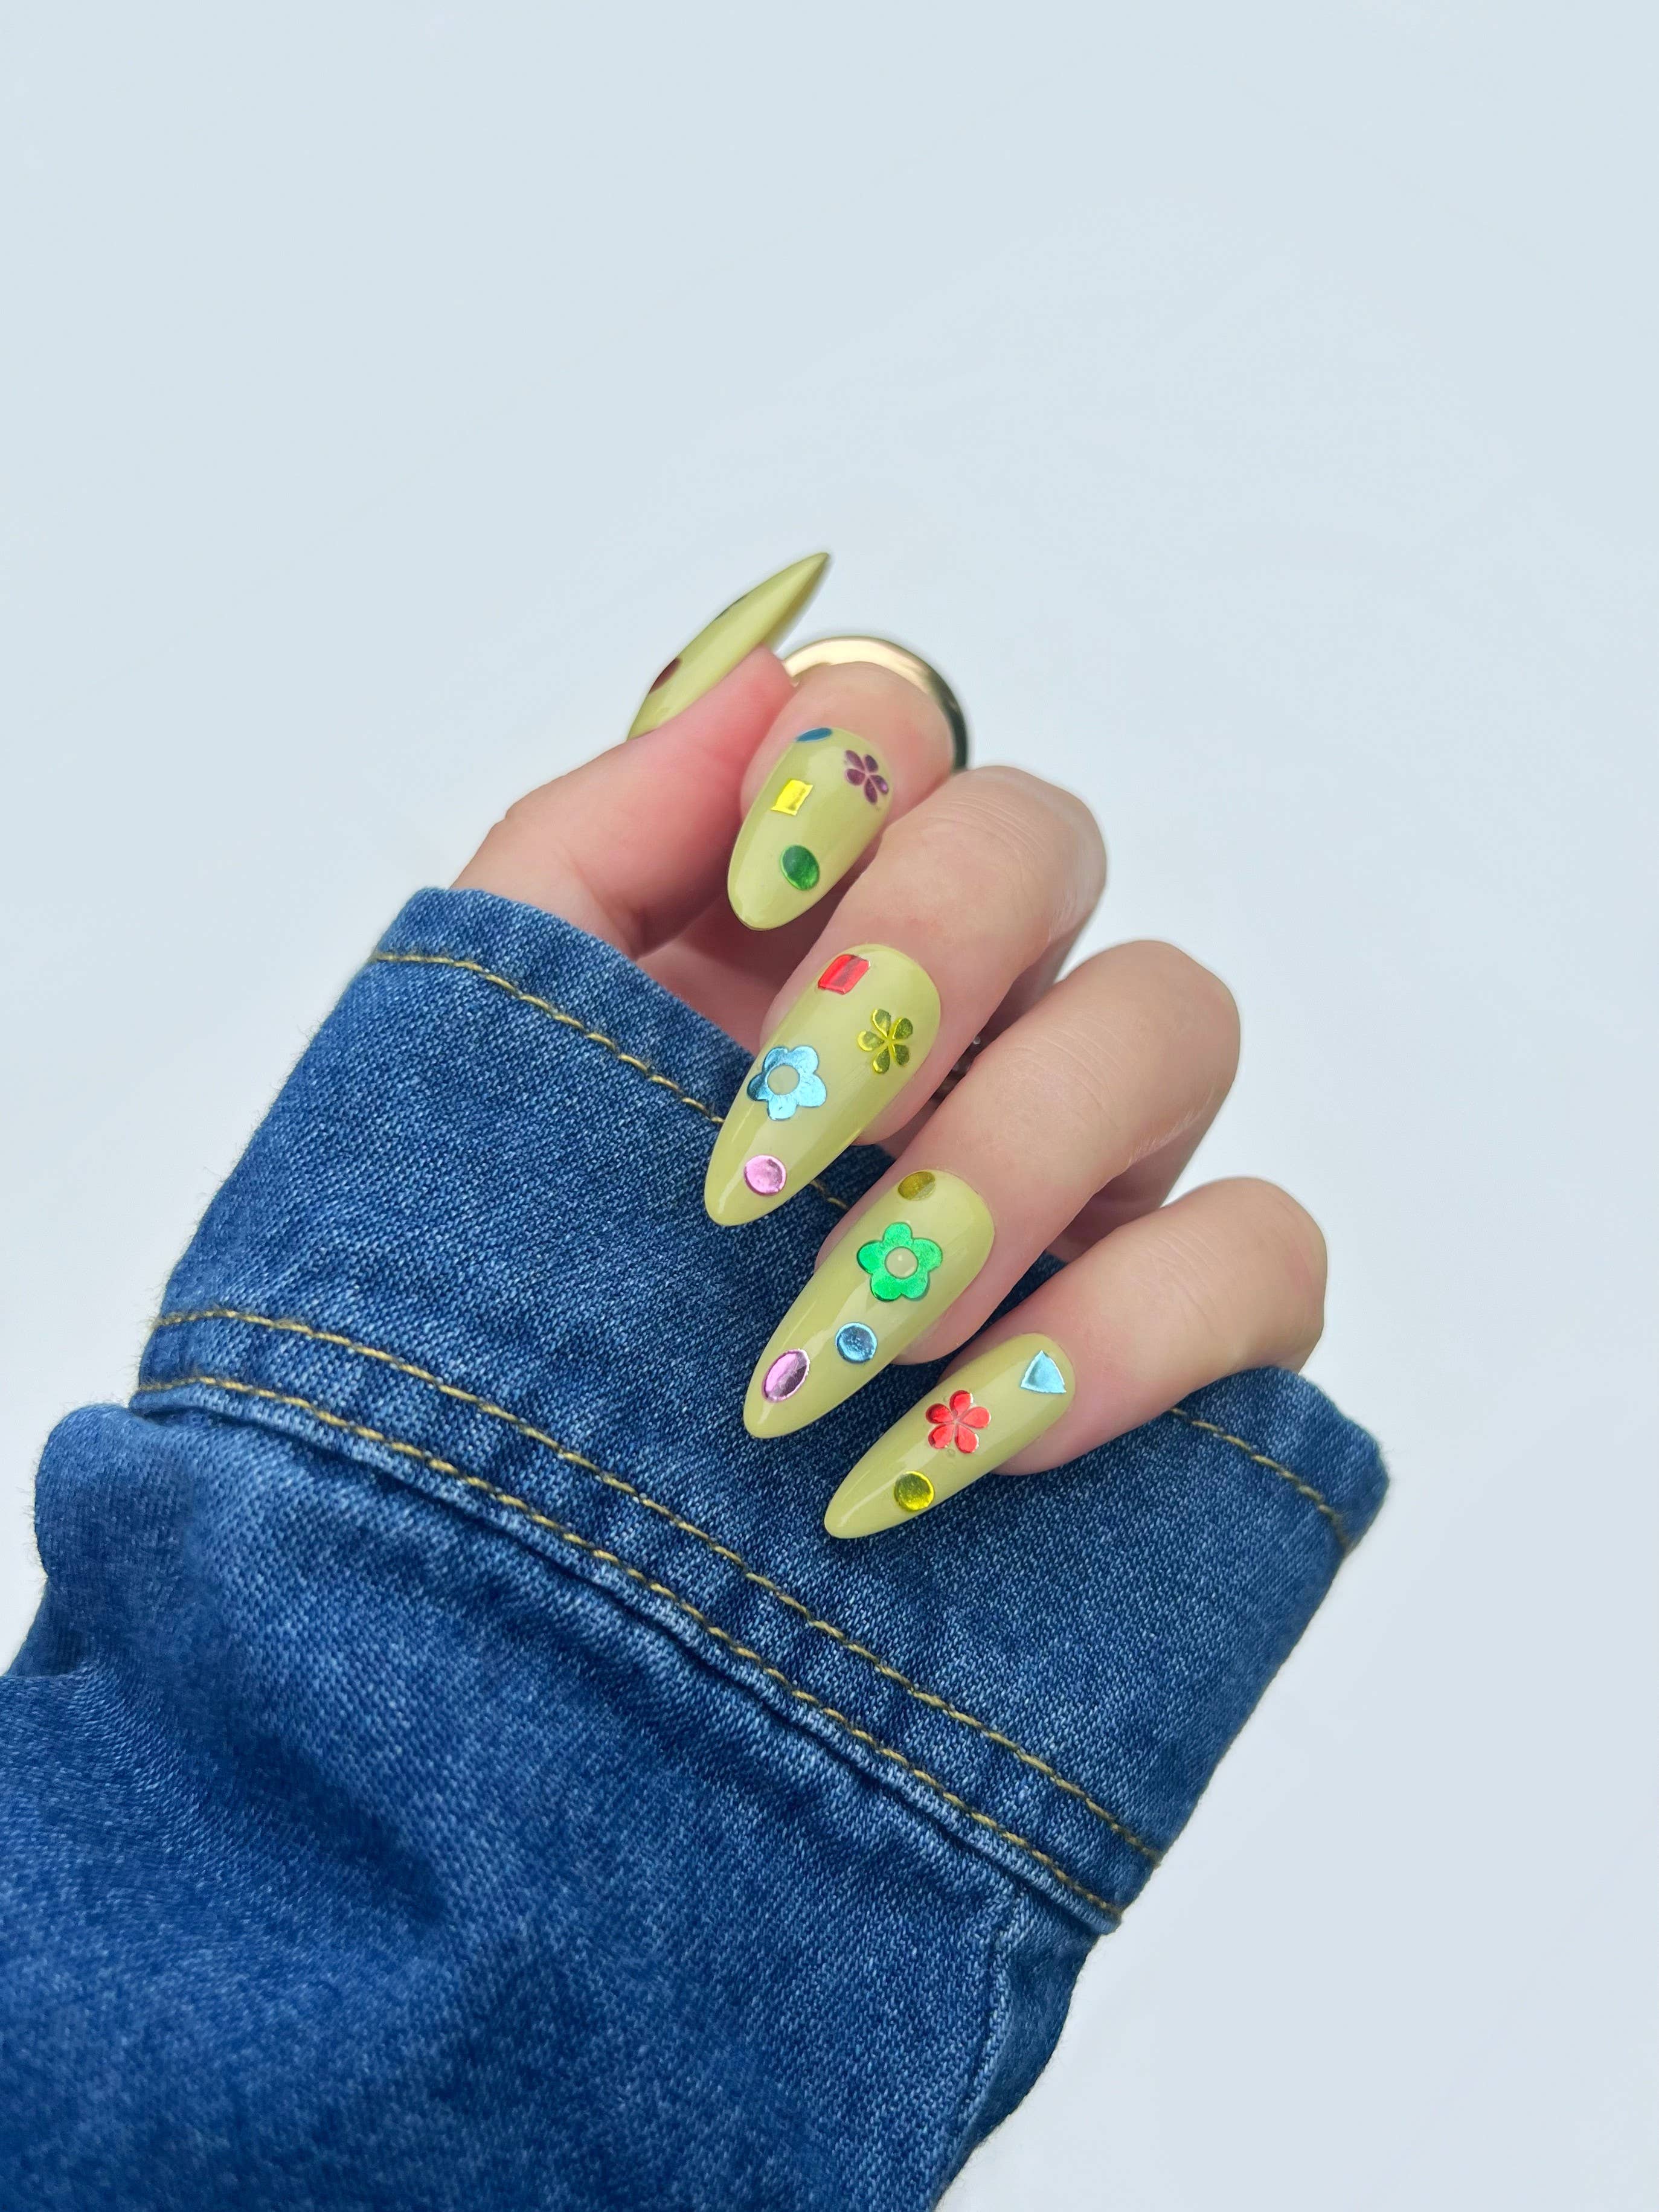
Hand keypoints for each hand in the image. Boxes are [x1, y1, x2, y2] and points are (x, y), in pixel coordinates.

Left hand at [458, 612, 1324, 1535]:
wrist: (523, 1616)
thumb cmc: (490, 1331)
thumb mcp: (478, 1075)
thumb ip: (596, 846)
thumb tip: (767, 669)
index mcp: (795, 942)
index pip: (906, 733)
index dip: (860, 768)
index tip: (752, 890)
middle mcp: (965, 1020)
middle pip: (1050, 841)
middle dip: (919, 968)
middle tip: (759, 1164)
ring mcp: (1092, 1172)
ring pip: (1179, 1016)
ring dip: (1002, 1165)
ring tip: (835, 1341)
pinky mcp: (1189, 1337)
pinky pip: (1267, 1249)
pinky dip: (1129, 1328)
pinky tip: (966, 1438)